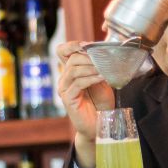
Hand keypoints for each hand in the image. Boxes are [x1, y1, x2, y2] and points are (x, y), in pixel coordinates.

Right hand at [56, 40, 113, 167]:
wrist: (101, 123)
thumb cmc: (101, 103)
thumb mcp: (102, 80)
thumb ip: (99, 67)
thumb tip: (104, 52)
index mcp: (71, 71)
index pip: (62, 51)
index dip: (72, 44)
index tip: (88, 44)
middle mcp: (64, 79)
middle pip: (71, 59)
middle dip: (89, 56)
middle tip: (104, 57)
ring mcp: (64, 89)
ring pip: (74, 70)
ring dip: (91, 67)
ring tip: (104, 68)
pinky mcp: (68, 99)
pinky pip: (78, 83)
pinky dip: (91, 78)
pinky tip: (102, 77)